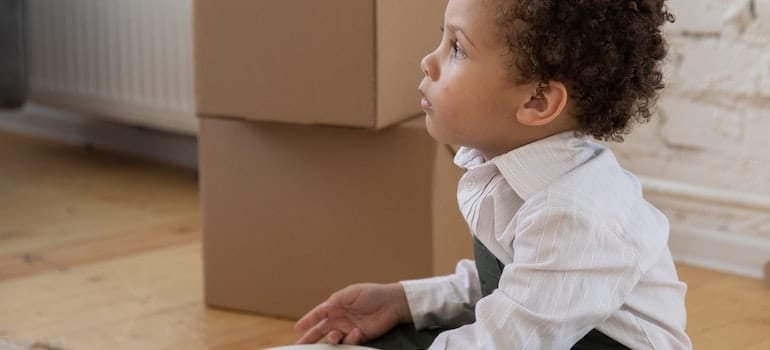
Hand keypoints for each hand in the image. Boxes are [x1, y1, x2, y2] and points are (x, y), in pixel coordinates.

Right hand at [294, 283, 411, 344]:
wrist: (392, 303)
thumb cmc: (372, 294)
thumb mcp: (351, 293)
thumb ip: (335, 301)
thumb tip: (322, 309)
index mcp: (336, 306)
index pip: (318, 314)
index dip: (307, 320)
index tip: (297, 328)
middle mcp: (340, 318)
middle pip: (321, 330)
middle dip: (310, 338)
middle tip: (300, 346)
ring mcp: (349, 328)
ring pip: (333, 339)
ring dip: (331, 339)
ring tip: (335, 335)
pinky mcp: (359, 336)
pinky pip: (349, 342)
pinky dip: (351, 339)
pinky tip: (357, 332)